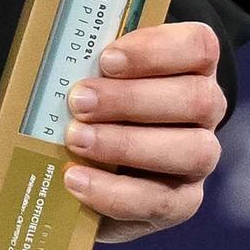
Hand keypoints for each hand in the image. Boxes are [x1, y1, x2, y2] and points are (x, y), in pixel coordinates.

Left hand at [66, 20, 227, 241]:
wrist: (91, 171)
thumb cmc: (88, 107)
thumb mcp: (87, 80)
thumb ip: (82, 67)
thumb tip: (46, 63)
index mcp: (187, 69)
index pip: (198, 47)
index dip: (157, 50)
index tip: (107, 59)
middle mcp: (203, 112)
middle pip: (199, 99)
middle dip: (132, 99)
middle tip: (79, 101)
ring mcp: (199, 157)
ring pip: (194, 151)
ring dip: (128, 145)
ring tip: (76, 140)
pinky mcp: (183, 201)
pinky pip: (164, 201)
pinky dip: (117, 192)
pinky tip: (77, 180)